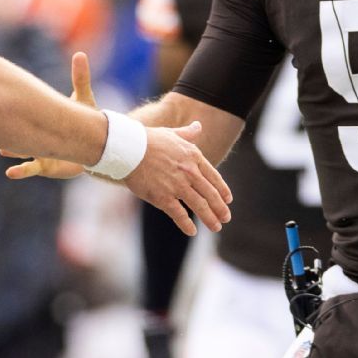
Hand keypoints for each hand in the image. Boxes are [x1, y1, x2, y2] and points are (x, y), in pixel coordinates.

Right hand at [2, 52, 96, 180]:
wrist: (95, 148)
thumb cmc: (87, 122)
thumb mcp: (82, 99)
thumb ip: (80, 78)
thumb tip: (80, 54)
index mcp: (41, 116)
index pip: (24, 108)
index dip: (12, 103)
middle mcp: (36, 132)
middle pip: (18, 129)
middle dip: (7, 126)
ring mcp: (39, 150)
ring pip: (20, 150)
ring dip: (11, 149)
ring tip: (1, 149)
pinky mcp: (46, 166)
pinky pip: (31, 169)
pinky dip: (21, 171)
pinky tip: (10, 172)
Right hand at [125, 120, 231, 235]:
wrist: (129, 148)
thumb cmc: (147, 139)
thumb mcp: (172, 133)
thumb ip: (187, 133)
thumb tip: (198, 126)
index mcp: (193, 156)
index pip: (214, 176)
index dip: (222, 190)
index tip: (228, 199)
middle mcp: (189, 172)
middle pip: (210, 194)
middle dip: (220, 208)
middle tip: (226, 218)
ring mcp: (177, 186)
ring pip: (199, 206)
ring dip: (210, 218)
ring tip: (216, 227)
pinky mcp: (163, 197)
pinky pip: (179, 214)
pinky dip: (186, 224)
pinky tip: (192, 231)